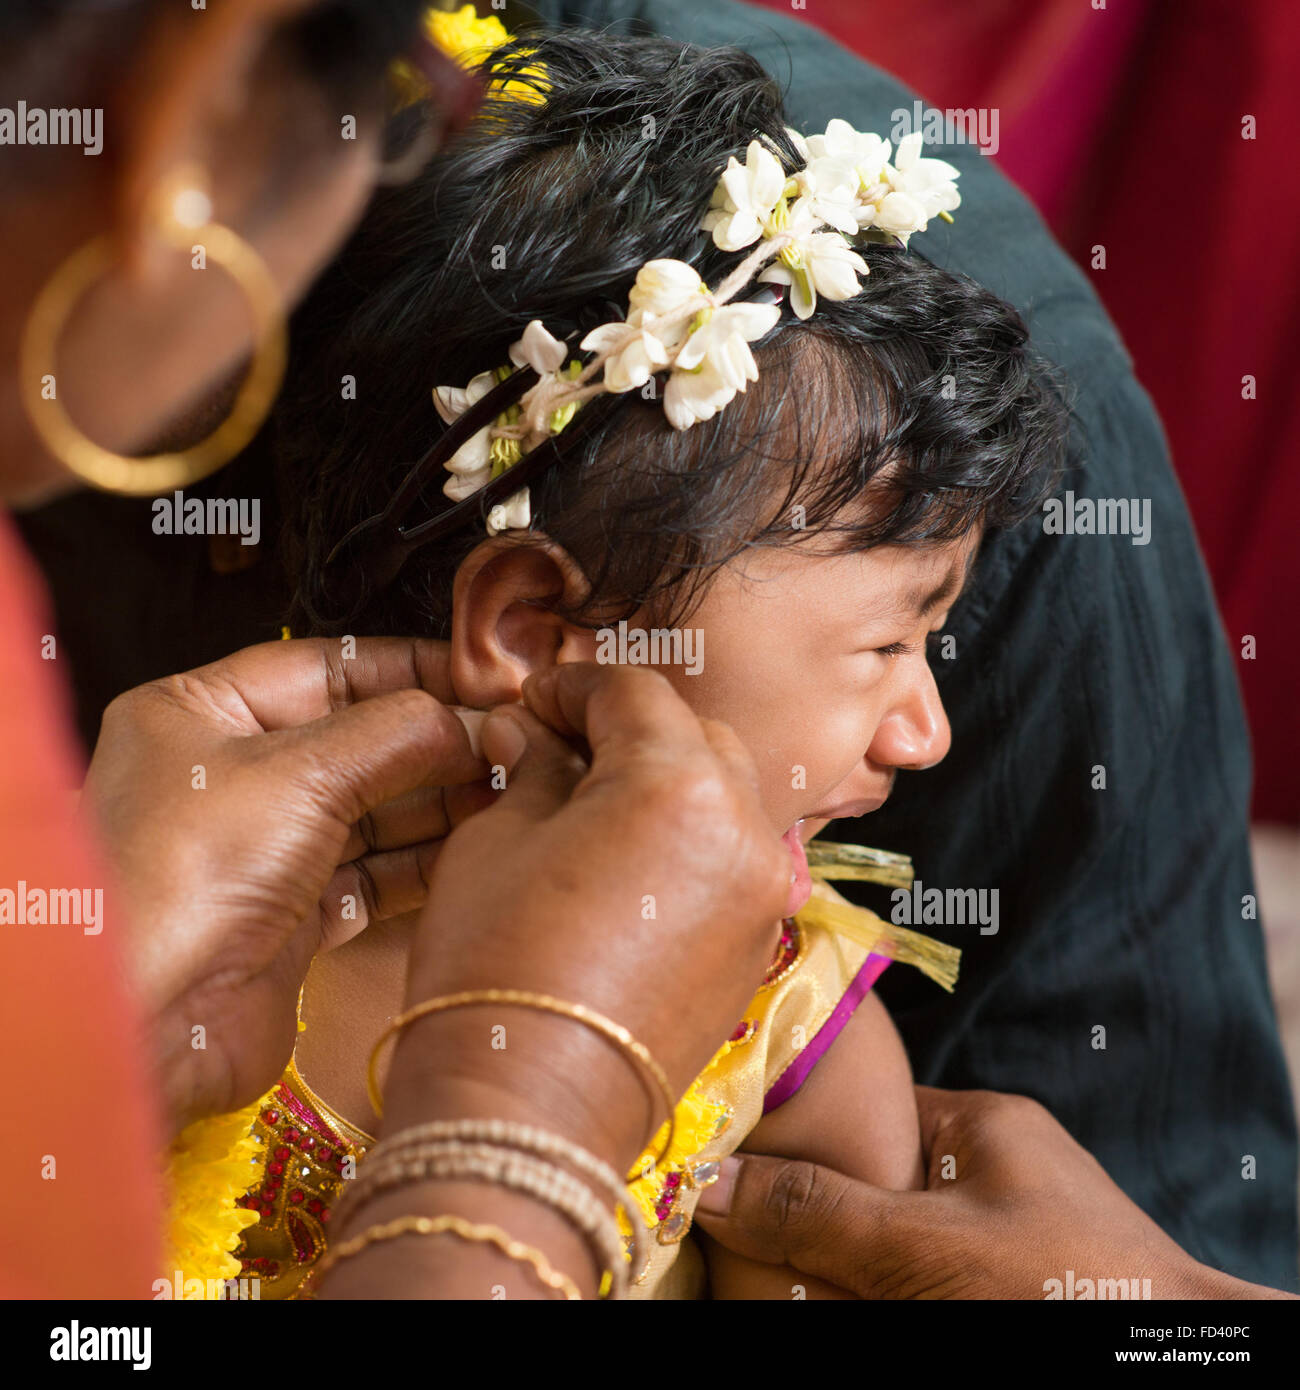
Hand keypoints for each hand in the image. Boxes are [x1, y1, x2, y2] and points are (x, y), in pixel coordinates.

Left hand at [82, 636, 489, 1130]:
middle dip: (438, 741)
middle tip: (513, 740)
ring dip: (442, 801)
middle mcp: (232, 774)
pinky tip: (476, 844)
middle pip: (361, 739)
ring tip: (510, 789)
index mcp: (202, 712)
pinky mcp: (294, 914)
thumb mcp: (299, 772)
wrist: (145, 1021)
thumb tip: (470, 720)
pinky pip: (377, 872)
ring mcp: (265, 846)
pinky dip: (425, 860)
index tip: (487, 677)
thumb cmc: (183, 877)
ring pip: (376, 808)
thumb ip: (397, 733)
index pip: (330, 667)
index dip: (413, 668)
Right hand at [381, 663, 791, 1171]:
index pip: (632, 692)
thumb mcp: (496, 842)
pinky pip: (734, 858)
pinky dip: (691, 841)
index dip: (572, 688)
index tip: (532, 706)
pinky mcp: (759, 942)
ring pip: (726, 795)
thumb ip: (534, 771)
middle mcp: (746, 827)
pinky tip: (630, 864)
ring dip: (667, 783)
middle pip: (693, 736)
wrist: (529, 1111)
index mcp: (679, 782)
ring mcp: (763, 890)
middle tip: (561, 749)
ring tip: (596, 807)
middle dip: (628, 730)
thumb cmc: (496, 967)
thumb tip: (535, 736)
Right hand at [693, 1086, 1284, 1298]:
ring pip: (897, 1241)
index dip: (801, 1133)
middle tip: (745, 1235)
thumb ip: (818, 1211)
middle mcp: (997, 1173)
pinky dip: (884, 1290)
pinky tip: (841, 1301)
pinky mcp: (1014, 1285)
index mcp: (982, 1126)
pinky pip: (926, 1278)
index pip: (868, 1111)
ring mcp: (1010, 1238)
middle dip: (816, 1214)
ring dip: (846, 1264)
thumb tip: (707, 1182)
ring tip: (775, 1273)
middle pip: (876, 1184)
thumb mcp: (923, 1246)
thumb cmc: (1063, 1288)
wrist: (1179, 1363)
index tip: (736, 1155)